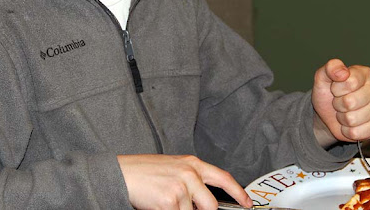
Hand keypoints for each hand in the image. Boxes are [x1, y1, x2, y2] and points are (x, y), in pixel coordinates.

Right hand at [118, 154, 252, 209]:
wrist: (122, 173)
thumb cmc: (145, 172)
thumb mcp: (174, 169)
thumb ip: (193, 181)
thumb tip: (205, 203)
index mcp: (193, 163)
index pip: (223, 178)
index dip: (238, 193)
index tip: (247, 204)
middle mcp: (190, 173)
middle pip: (211, 206)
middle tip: (185, 208)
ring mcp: (181, 188)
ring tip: (164, 202)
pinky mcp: (170, 201)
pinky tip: (158, 205)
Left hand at [311, 59, 369, 146]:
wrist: (327, 114)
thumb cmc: (328, 93)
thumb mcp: (322, 77)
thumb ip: (330, 68)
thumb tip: (343, 72)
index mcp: (364, 73)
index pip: (350, 82)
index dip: (336, 89)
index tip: (335, 89)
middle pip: (350, 102)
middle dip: (338, 104)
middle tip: (339, 102)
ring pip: (351, 119)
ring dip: (342, 118)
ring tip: (344, 112)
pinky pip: (356, 133)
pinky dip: (346, 131)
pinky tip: (349, 124)